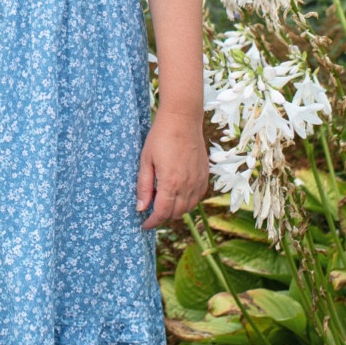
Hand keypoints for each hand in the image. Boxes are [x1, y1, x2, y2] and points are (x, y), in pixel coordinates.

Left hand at [136, 110, 210, 229]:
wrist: (182, 119)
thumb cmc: (160, 137)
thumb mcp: (146, 161)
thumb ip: (144, 186)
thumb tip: (141, 208)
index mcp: (171, 183)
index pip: (162, 213)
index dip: (152, 222)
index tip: (144, 225)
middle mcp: (187, 185)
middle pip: (176, 213)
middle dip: (162, 215)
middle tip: (151, 206)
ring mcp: (198, 180)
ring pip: (188, 207)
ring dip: (176, 209)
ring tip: (163, 198)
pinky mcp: (205, 175)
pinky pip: (198, 197)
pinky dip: (188, 200)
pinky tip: (178, 191)